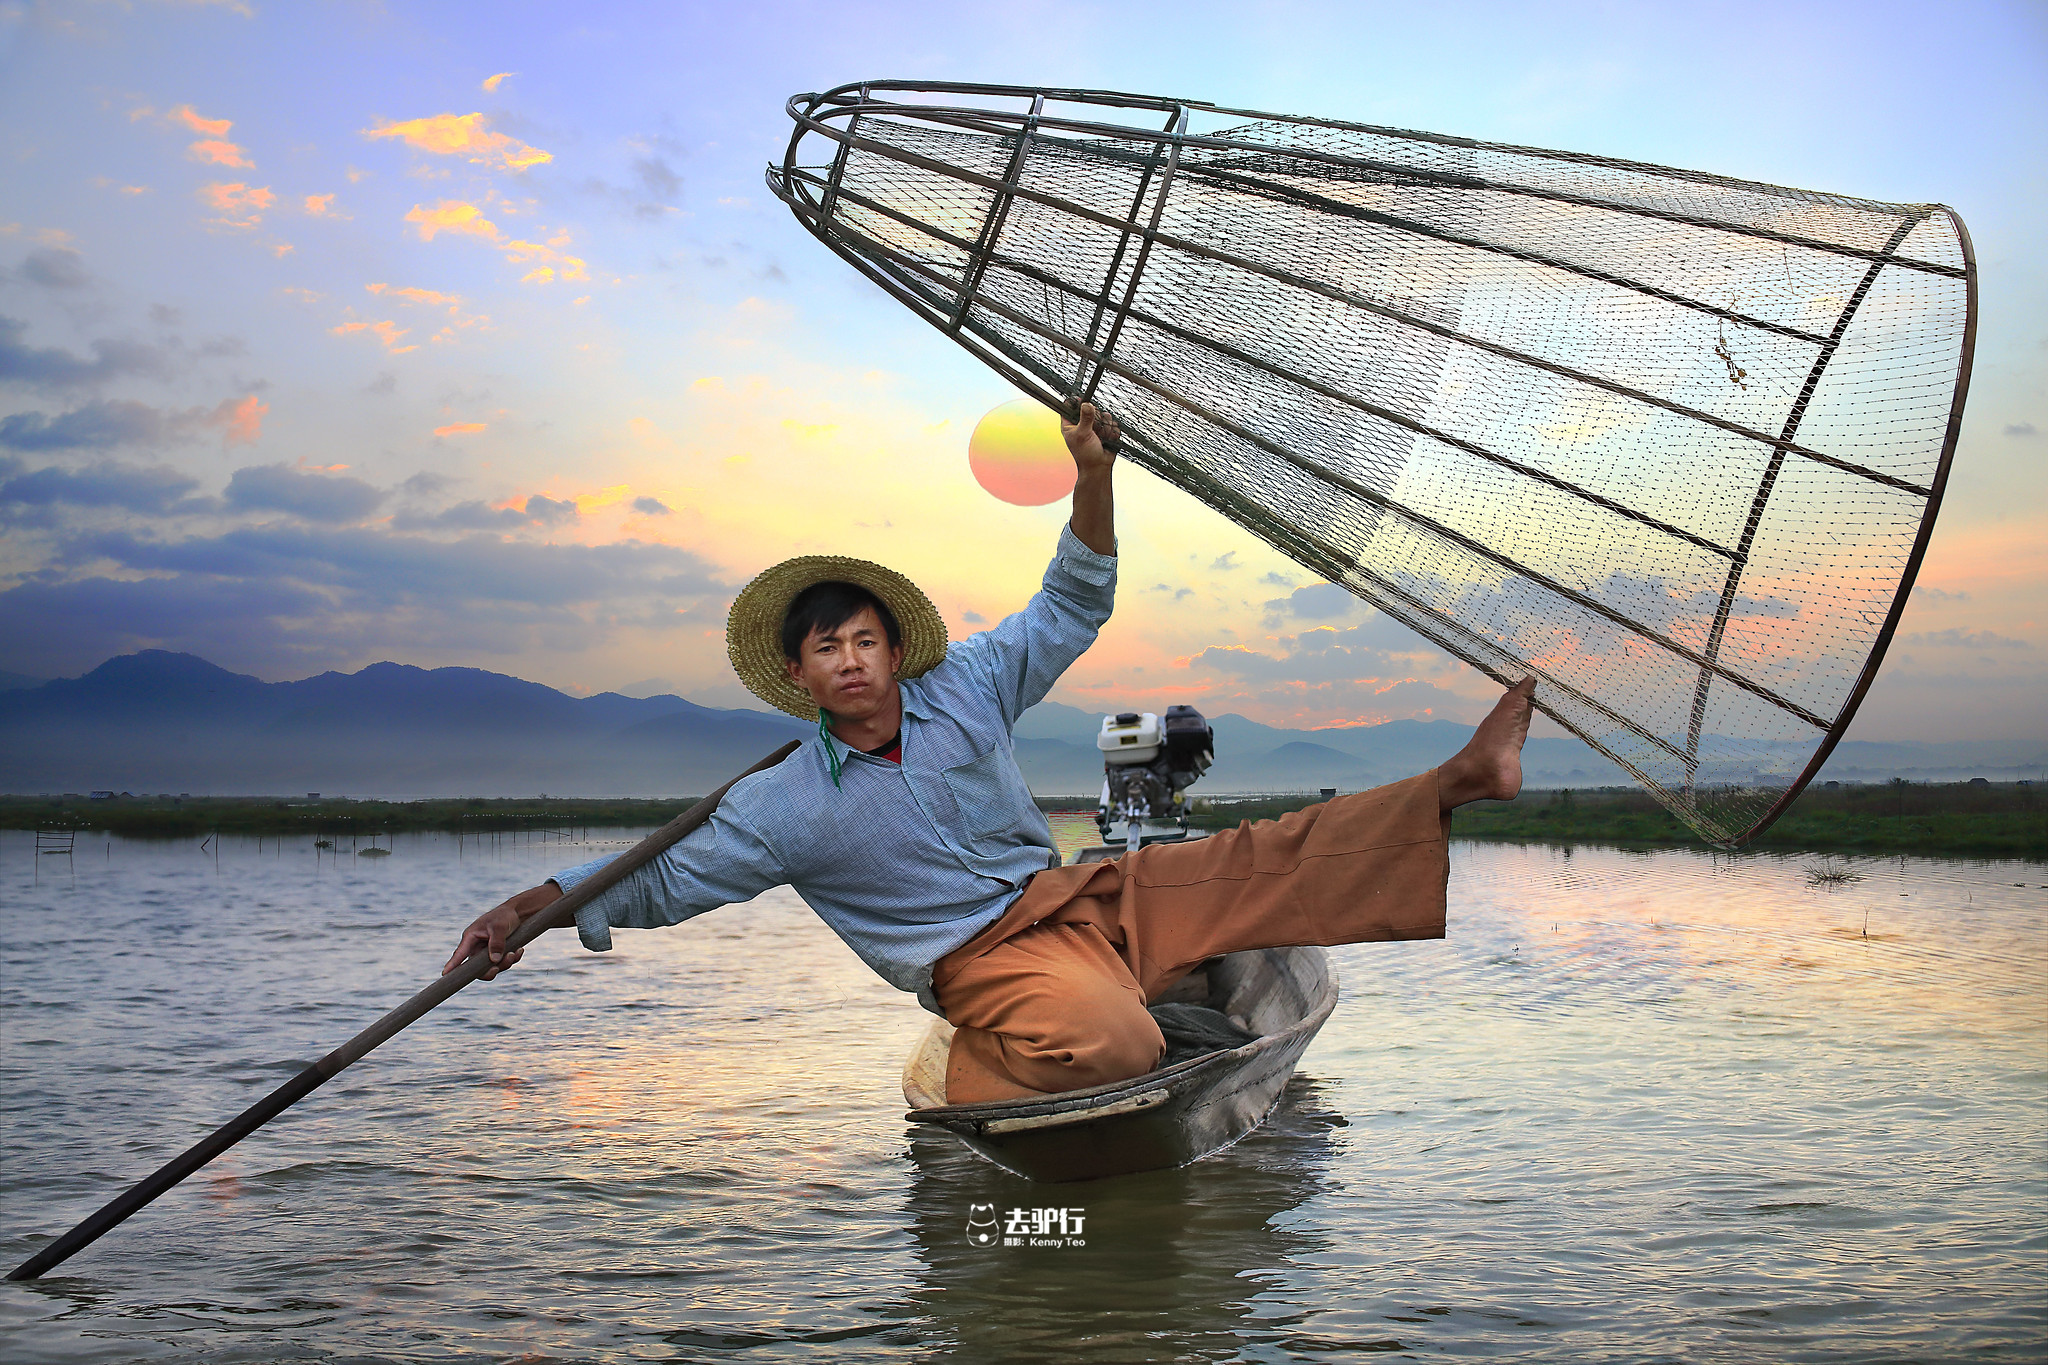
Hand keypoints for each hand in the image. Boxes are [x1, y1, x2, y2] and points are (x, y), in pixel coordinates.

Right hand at [443, 882, 560, 978]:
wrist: (518, 913)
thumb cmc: (504, 916)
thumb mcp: (500, 927)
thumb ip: (497, 943)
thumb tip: (494, 961)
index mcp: (471, 938)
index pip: (459, 954)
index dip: (452, 965)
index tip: (445, 975)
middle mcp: (476, 947)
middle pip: (477, 968)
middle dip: (489, 970)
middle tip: (496, 968)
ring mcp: (487, 952)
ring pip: (492, 967)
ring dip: (505, 963)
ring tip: (515, 953)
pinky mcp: (498, 953)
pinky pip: (503, 963)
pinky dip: (512, 959)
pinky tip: (519, 950)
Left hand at [1061, 400, 1120, 474]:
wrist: (1099, 467)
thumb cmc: (1086, 454)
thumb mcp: (1083, 434)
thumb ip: (1085, 418)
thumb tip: (1086, 404)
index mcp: (1070, 424)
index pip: (1070, 406)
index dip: (1076, 402)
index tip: (1084, 401)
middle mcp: (1083, 423)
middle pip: (1092, 408)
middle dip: (1096, 417)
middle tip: (1094, 428)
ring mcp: (1095, 426)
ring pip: (1105, 415)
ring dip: (1105, 426)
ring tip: (1101, 437)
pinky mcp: (1106, 430)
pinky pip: (1113, 423)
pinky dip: (1112, 432)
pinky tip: (1107, 440)